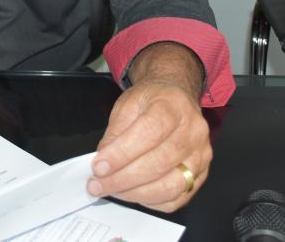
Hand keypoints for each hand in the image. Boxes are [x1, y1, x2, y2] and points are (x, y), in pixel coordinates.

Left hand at [87, 43, 211, 211]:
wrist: (175, 99)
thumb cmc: (150, 101)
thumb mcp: (127, 104)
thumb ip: (116, 131)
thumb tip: (103, 161)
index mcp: (173, 106)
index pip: (149, 133)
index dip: (121, 153)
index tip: (98, 166)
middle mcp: (193, 132)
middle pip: (159, 163)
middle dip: (123, 178)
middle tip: (98, 184)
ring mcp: (201, 156)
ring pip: (171, 186)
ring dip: (136, 193)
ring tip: (111, 190)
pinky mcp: (201, 176)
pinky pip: (177, 198)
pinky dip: (151, 201)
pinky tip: (132, 193)